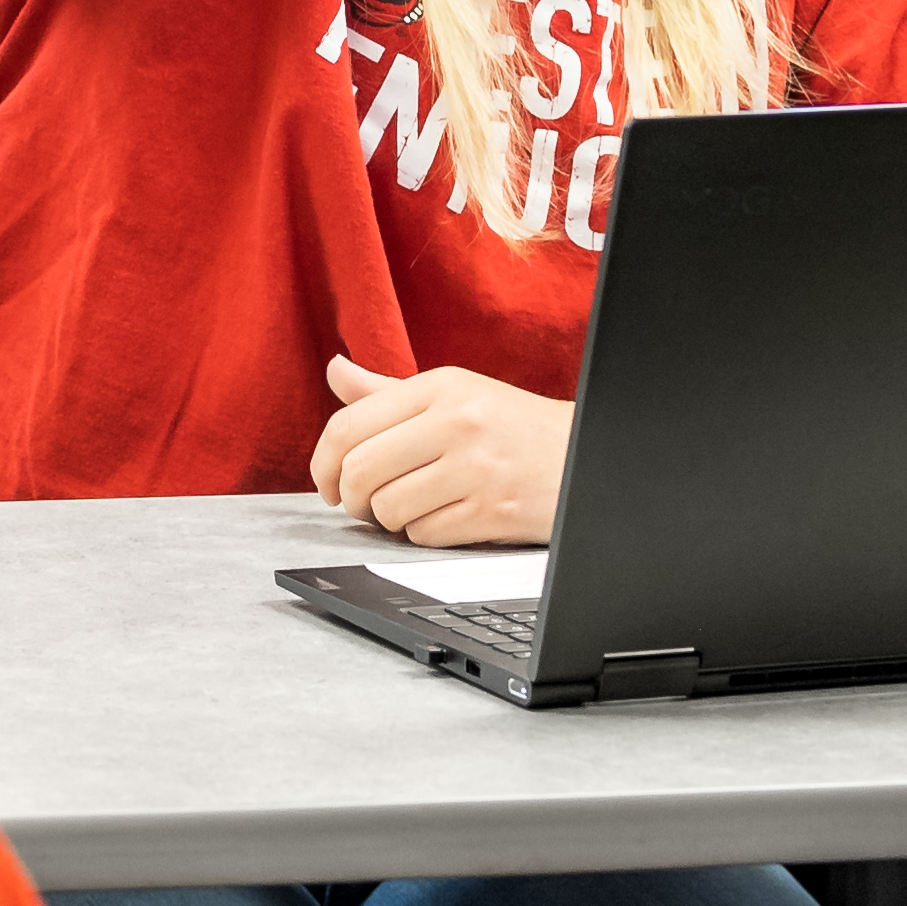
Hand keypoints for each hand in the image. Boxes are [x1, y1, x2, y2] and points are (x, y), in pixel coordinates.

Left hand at [311, 355, 570, 546]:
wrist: (583, 455)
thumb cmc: (511, 426)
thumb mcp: (454, 393)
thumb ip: (387, 391)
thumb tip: (335, 371)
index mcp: (441, 386)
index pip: (349, 425)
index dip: (323, 463)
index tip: (327, 482)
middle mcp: (457, 421)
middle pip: (360, 470)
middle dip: (350, 498)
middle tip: (361, 504)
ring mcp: (476, 468)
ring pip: (388, 508)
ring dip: (389, 519)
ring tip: (411, 507)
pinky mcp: (492, 511)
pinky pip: (424, 534)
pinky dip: (423, 534)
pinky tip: (444, 517)